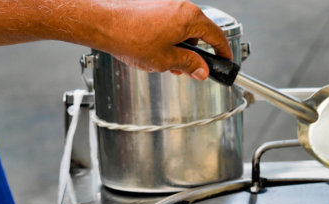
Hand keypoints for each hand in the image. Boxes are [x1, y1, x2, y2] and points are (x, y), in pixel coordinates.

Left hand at [93, 0, 232, 79]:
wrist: (103, 24)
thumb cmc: (131, 37)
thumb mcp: (166, 60)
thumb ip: (189, 65)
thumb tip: (202, 70)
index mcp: (190, 17)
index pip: (217, 36)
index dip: (223, 53)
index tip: (225, 62)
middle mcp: (181, 6)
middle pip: (199, 33)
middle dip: (195, 54)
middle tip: (188, 71)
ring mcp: (166, 4)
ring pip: (182, 30)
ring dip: (179, 49)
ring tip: (166, 64)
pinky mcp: (153, 6)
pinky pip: (169, 24)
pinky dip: (168, 40)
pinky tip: (154, 53)